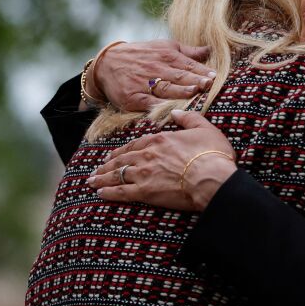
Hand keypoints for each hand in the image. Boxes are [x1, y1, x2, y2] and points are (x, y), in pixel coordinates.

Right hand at [85, 39, 215, 111]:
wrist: (107, 64)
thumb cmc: (142, 55)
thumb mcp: (163, 47)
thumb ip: (188, 52)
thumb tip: (210, 49)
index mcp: (166, 56)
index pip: (187, 64)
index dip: (201, 70)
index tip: (214, 76)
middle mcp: (156, 69)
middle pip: (178, 76)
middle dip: (194, 80)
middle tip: (209, 84)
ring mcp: (144, 84)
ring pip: (165, 88)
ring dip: (181, 91)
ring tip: (194, 92)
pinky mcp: (133, 97)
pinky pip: (148, 103)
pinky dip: (159, 106)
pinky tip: (171, 110)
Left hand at [88, 110, 236, 210]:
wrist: (212, 178)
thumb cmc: (212, 155)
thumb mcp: (204, 129)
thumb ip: (188, 119)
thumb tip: (176, 112)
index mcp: (160, 140)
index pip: (135, 144)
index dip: (123, 150)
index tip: (115, 154)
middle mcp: (147, 155)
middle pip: (122, 159)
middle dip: (107, 164)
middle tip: (97, 170)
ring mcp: (144, 173)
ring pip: (117, 174)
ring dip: (103, 178)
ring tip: (92, 181)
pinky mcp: (145, 192)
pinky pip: (121, 192)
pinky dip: (109, 192)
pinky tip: (100, 193)